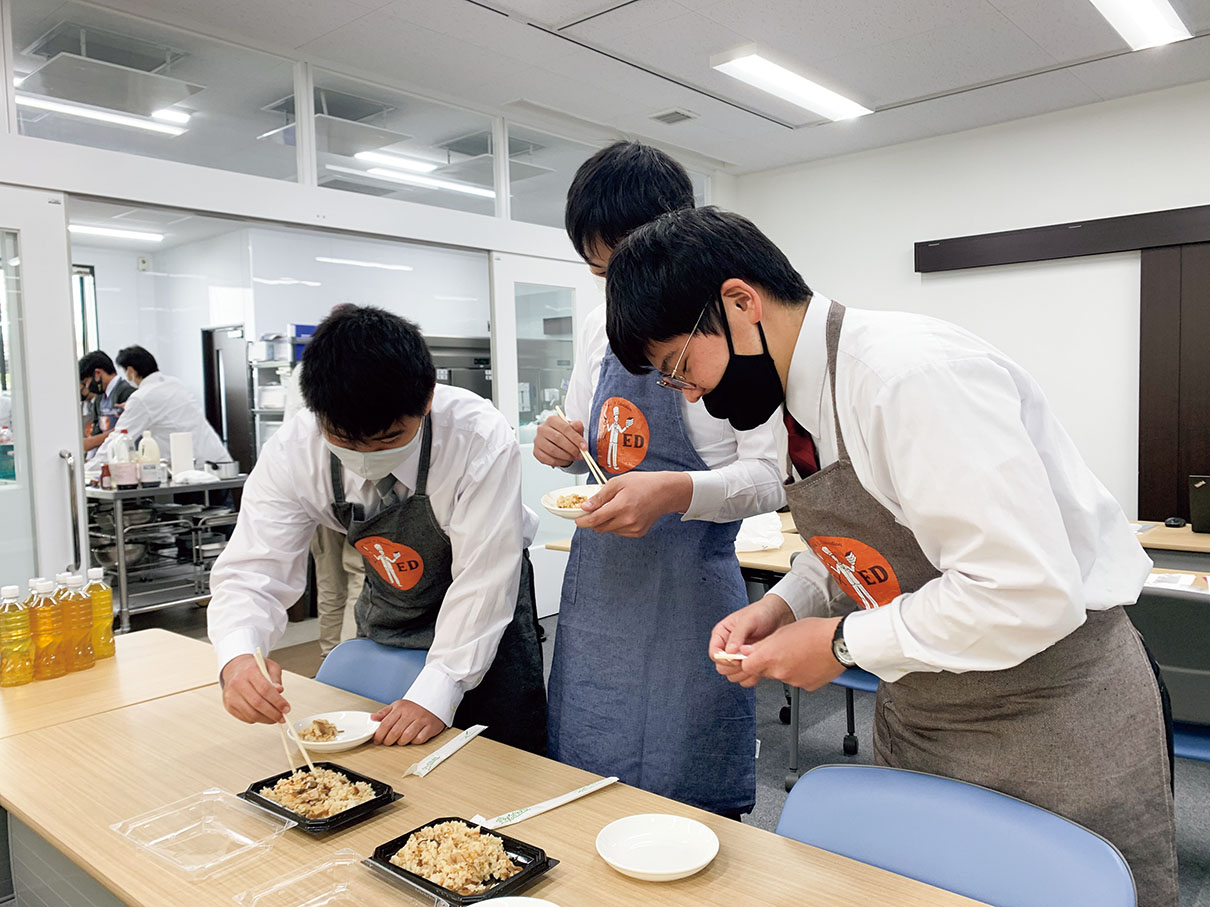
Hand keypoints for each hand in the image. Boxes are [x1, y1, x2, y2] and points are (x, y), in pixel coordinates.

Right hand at [221, 654, 289, 723]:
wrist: (235, 668)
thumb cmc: (253, 668)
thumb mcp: (269, 667)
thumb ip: (276, 679)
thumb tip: (280, 691)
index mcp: (250, 671)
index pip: (265, 689)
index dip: (278, 701)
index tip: (286, 708)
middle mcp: (238, 683)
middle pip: (258, 703)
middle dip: (273, 713)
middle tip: (282, 717)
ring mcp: (231, 695)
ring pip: (251, 713)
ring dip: (266, 719)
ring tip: (274, 718)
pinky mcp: (228, 705)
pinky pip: (245, 717)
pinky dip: (257, 719)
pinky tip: (263, 715)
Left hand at [371, 699, 445, 745]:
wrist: (434, 700)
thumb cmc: (414, 706)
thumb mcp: (398, 706)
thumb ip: (384, 713)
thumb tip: (372, 718)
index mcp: (400, 708)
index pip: (385, 724)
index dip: (379, 735)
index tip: (377, 740)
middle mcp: (410, 713)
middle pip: (395, 732)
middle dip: (388, 741)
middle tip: (387, 742)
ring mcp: (421, 720)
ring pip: (406, 737)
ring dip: (401, 742)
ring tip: (400, 741)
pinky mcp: (430, 727)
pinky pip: (419, 739)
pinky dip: (414, 741)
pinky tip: (413, 738)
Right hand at [533, 414, 585, 467]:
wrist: (556, 441)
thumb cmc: (565, 434)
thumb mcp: (573, 429)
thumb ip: (577, 426)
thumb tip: (577, 425)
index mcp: (552, 420)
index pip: (565, 428)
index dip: (576, 438)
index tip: (584, 447)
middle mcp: (542, 429)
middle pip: (558, 439)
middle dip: (572, 448)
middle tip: (580, 454)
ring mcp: (538, 441)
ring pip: (553, 450)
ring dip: (566, 456)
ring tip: (573, 457)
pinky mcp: (536, 452)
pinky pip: (549, 459)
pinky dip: (560, 462)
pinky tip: (566, 460)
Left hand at [573, 471, 692, 537]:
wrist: (665, 492)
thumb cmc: (643, 484)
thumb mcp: (618, 482)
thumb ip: (600, 496)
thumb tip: (585, 507)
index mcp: (621, 506)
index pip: (594, 520)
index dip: (582, 521)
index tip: (577, 520)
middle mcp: (627, 520)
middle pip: (600, 528)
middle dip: (594, 520)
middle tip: (595, 509)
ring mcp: (634, 528)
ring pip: (609, 531)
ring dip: (606, 522)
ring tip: (615, 508)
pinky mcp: (638, 533)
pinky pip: (620, 532)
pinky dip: (617, 525)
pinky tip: (624, 514)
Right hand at [709, 595, 795, 683]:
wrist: (779, 615)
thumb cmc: (762, 613)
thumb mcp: (748, 620)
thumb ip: (737, 636)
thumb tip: (729, 653)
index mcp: (721, 634)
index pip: (714, 654)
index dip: (724, 659)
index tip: (737, 659)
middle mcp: (727, 646)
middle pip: (721, 667)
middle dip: (734, 667)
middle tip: (747, 660)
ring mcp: (738, 656)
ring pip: (731, 675)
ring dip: (743, 673)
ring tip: (754, 663)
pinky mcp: (748, 663)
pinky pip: (744, 679)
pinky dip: (750, 677)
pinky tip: (759, 668)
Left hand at [738, 617, 845, 690]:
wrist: (841, 643)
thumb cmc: (815, 632)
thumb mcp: (783, 632)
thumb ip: (762, 645)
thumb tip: (746, 652)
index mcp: (770, 656)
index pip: (746, 667)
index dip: (748, 661)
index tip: (751, 656)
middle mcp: (779, 672)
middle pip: (764, 672)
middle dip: (768, 663)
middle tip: (782, 651)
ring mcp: (793, 681)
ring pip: (781, 676)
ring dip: (785, 667)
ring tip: (799, 654)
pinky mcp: (806, 686)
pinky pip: (797, 680)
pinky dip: (799, 673)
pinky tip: (808, 662)